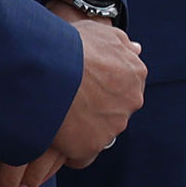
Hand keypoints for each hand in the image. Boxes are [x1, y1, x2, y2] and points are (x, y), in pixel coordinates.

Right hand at [46, 8, 145, 166]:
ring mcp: (113, 126)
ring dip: (83, 128)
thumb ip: (120, 43)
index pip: (124, 86)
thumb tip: (136, 50)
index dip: (102, 87)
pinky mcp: (92, 147)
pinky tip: (56, 137)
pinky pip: (82, 155)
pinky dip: (70, 149)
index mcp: (135, 73)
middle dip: (96, 108)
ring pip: (100, 132)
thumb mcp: (100, 32)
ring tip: (58, 116)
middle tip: (70, 100)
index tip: (84, 85)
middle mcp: (131, 101)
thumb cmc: (71, 46)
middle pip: (115, 110)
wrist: (49, 69)